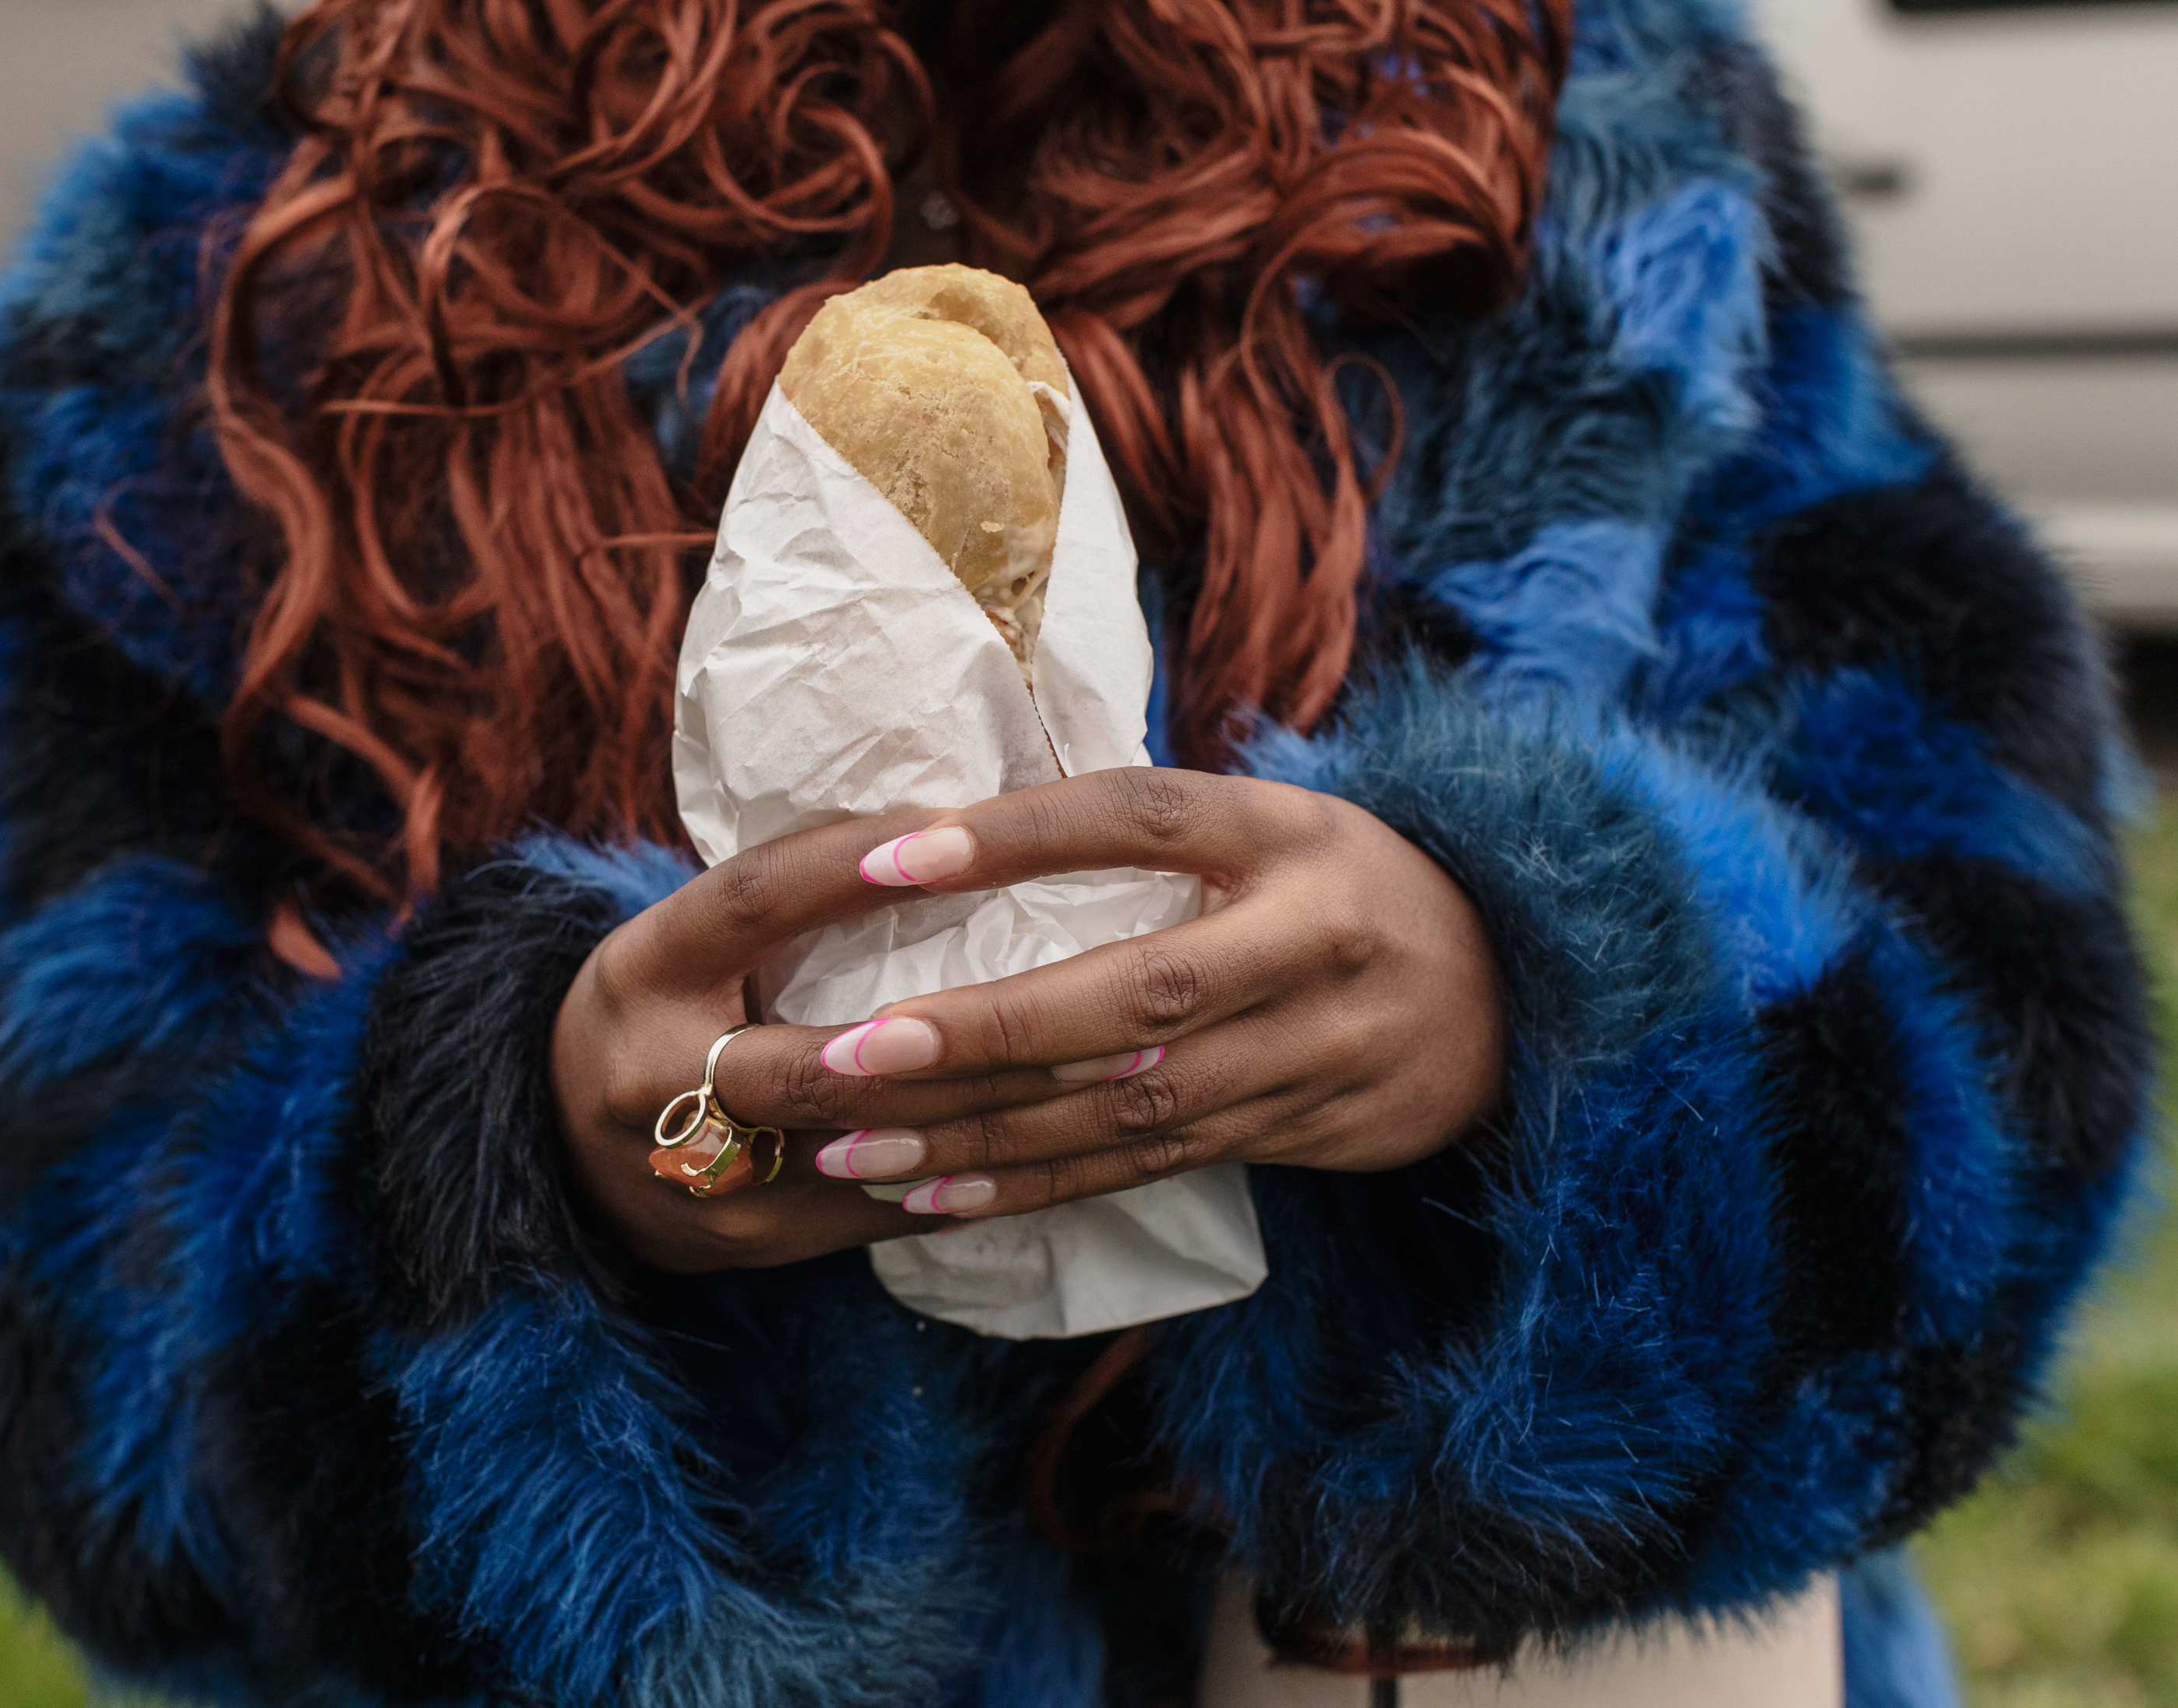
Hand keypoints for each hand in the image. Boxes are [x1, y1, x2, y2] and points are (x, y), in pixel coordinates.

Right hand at [550, 808, 1088, 1272]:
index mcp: (647, 967)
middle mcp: (660, 1075)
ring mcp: (704, 1175)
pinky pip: (886, 1210)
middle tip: (1103, 1001)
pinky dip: (980, 1174)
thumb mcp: (691, 933)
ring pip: (868, 1148)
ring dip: (999, 1115)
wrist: (556, 1150)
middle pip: (820, 1059)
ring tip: (1120, 1077)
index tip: (955, 831)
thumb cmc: (664, 1007)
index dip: (849, 866)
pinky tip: (1074, 1146)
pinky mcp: (752, 1243)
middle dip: (966, 1038)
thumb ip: (795, 895)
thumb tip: (953, 820)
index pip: (752, 899)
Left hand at [795, 769, 1506, 1220]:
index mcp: (1290, 833)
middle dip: (983, 1034)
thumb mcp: (1281, 822)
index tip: (885, 859)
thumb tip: (961, 822)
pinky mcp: (1303, 1132)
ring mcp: (1317, 1051)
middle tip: (846, 1055)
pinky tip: (940, 1199)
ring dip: (985, 1135)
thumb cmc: (1349, 889)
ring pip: (1130, 1108)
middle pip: (1134, 995)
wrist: (1521, 996)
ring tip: (854, 1145)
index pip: (1140, 816)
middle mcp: (1311, 942)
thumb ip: (1156, 828)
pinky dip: (1041, 1187)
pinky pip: (1151, 1168)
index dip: (1015, 837)